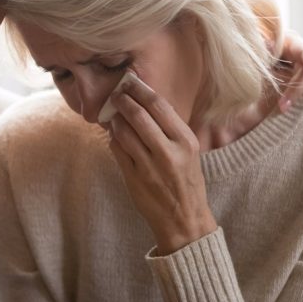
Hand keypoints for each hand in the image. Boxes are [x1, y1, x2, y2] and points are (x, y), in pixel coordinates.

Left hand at [108, 79, 215, 254]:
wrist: (185, 220)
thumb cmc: (186, 181)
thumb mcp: (188, 151)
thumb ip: (170, 128)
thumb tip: (145, 102)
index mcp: (185, 141)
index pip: (160, 106)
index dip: (141, 90)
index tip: (130, 81)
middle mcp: (169, 152)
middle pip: (139, 116)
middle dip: (123, 101)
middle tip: (115, 94)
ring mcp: (149, 166)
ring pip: (124, 132)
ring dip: (115, 120)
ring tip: (114, 115)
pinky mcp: (134, 179)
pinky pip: (117, 150)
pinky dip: (114, 139)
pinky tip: (115, 136)